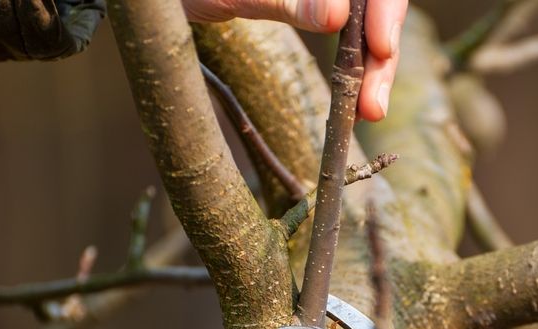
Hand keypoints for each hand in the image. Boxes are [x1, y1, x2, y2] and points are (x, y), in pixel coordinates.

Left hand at [183, 0, 406, 120]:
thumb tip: (336, 17)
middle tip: (373, 105)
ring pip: (363, 22)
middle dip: (379, 52)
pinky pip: (346, 32)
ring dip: (370, 66)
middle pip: (374, 2)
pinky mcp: (309, 4)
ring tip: (368, 109)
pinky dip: (352, 65)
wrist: (152, 6)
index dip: (385, 10)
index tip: (380, 49)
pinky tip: (353, 95)